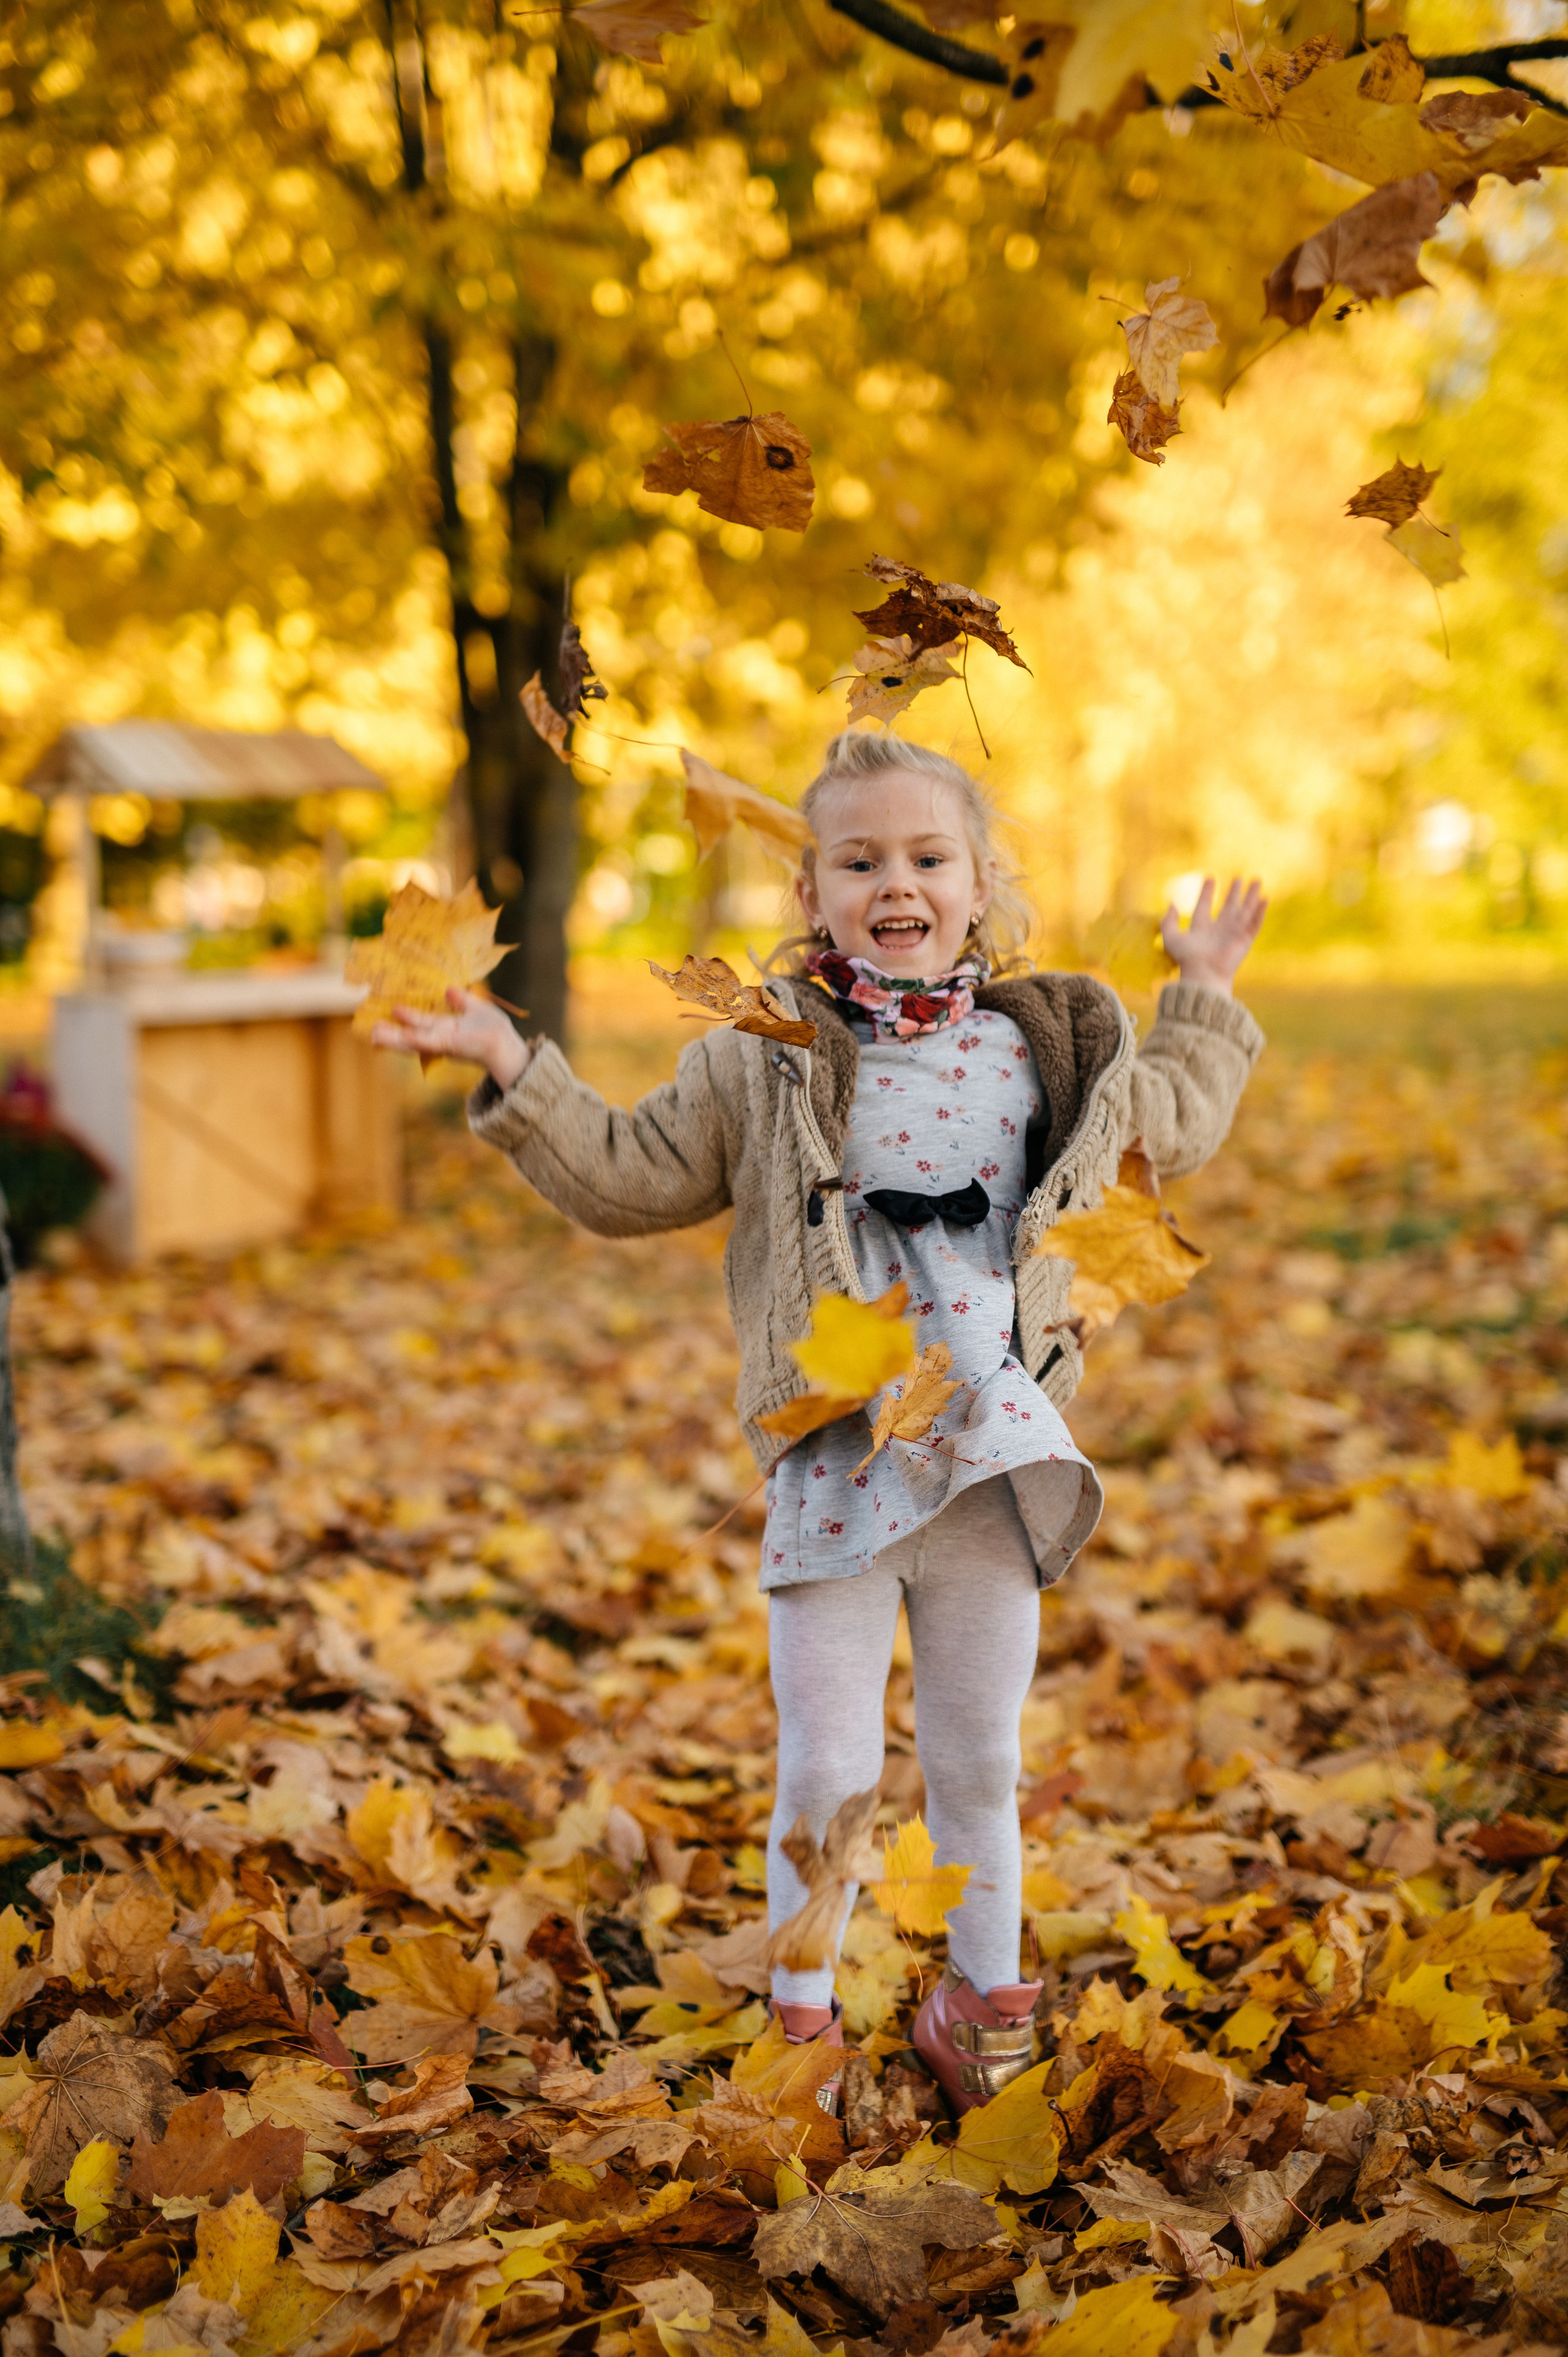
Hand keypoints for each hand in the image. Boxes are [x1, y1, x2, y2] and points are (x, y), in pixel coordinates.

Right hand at [371, 989, 531, 1089]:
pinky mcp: (447, 1046)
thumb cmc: (494, 1029)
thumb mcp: (476, 1009)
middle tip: (371, 1030)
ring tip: (373, 1036)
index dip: (406, 1018)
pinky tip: (400, 1035)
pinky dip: (412, 1039)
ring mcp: (441, 1043)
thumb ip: (462, 1000)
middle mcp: (440, 1037)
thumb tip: (449, 989)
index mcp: (445, 1029)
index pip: (420, 1024)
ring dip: (393, 1040)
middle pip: (410, 1035)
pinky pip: (426, 1042)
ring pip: (412, 1042)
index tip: (390, 1010)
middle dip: (391, 1034)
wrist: (506, 1043)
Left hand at [1160, 877, 1266, 995]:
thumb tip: (1172, 904)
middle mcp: (1218, 930)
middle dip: (1234, 893)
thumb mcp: (1171, 938)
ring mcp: (1233, 934)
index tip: (1209, 878)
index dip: (1206, 892)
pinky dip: (1260, 911)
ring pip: (1244, 911)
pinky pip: (1255, 922)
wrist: (1204, 974)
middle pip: (1228, 907)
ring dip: (1251, 896)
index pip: (1204, 906)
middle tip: (1239, 878)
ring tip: (1257, 880)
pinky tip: (1265, 899)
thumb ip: (1168, 921)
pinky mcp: (1245, 940)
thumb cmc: (1187, 959)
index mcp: (1201, 929)